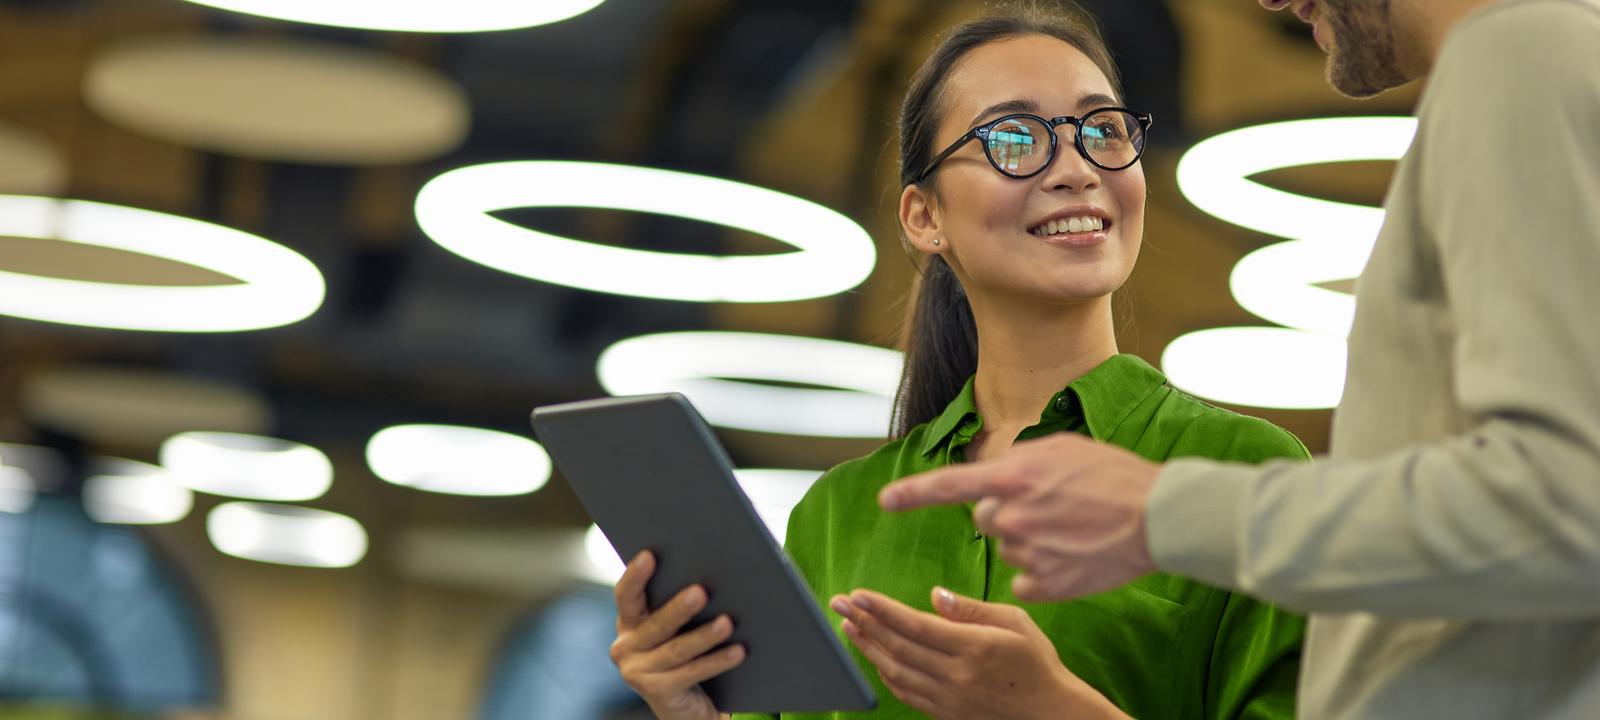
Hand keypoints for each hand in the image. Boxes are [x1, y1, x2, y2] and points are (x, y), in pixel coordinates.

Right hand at [610, 551, 744, 719]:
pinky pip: (691, 673)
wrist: (689, 706)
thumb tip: (711, 575)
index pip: (626, 595)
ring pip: (676, 650)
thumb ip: (682, 604)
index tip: (649, 555)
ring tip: (727, 623)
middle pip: (656, 624)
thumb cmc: (688, 654)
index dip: (635, 576)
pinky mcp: (657, 693)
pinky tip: (737, 651)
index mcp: (629, 622)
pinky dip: (716, 661)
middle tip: (701, 592)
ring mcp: (638, 673)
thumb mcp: (679, 627)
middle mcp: (626, 647)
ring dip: (704, 636)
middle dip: (679, 608)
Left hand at [831, 587, 1128, 719]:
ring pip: (896, 671)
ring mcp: (949, 699)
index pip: (915, 624)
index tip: (858, 594)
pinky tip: (874, 657)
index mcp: (973, 647)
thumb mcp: (1015, 623)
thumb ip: (972, 609)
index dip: (882, 609)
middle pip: (898, 646)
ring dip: (867, 647)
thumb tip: (935, 596)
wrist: (1052, 714)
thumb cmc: (1037, 663)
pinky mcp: (946, 715)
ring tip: (848, 626)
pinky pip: (906, 694)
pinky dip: (885, 673)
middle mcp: (956, 675)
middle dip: (864, 621)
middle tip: (839, 603)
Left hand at [878, 433, 1159, 600]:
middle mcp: (1012, 517)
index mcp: (1012, 478)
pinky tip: (1072, 556)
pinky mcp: (1046, 586)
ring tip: (1072, 528)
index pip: (947, 485)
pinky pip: (1025, 580)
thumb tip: (994, 473)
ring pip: (1007, 548)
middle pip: (985, 519)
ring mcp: (1028, 554)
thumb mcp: (1062, 448)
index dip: (912, 493)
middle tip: (1051, 507)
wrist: (1159, 516)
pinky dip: (1043, 572)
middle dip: (1008, 512)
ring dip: (1029, 540)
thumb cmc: (1114, 476)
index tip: (886, 501)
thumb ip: (1018, 461)